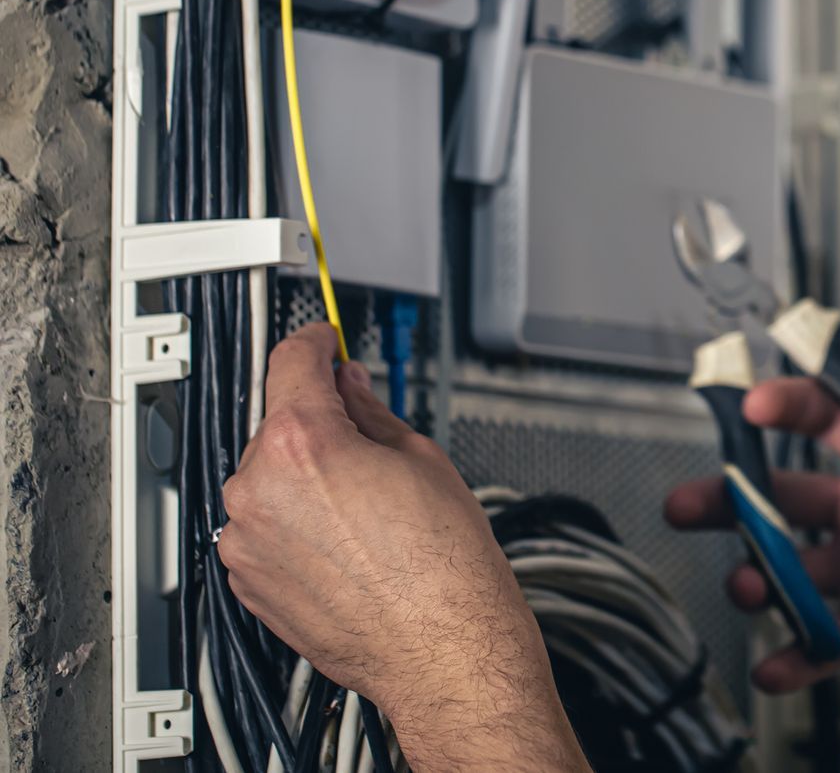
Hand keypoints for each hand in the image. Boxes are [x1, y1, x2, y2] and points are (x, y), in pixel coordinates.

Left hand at [219, 323, 585, 772]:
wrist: (441, 648)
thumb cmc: (444, 567)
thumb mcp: (423, 459)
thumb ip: (371, 413)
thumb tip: (349, 389)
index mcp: (303, 444)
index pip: (292, 363)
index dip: (314, 342)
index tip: (323, 341)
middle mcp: (259, 488)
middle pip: (279, 425)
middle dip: (319, 426)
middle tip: (369, 446)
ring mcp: (246, 539)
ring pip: (268, 481)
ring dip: (304, 480)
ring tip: (365, 511)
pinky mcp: (247, 580)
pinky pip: (263, 530)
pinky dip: (294, 525)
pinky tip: (346, 543)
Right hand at [663, 377, 839, 713]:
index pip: (836, 420)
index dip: (794, 403)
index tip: (759, 400)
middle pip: (784, 496)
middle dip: (731, 495)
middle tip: (693, 500)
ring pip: (789, 570)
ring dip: (758, 576)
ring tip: (750, 584)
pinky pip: (819, 644)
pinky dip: (792, 657)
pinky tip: (777, 664)